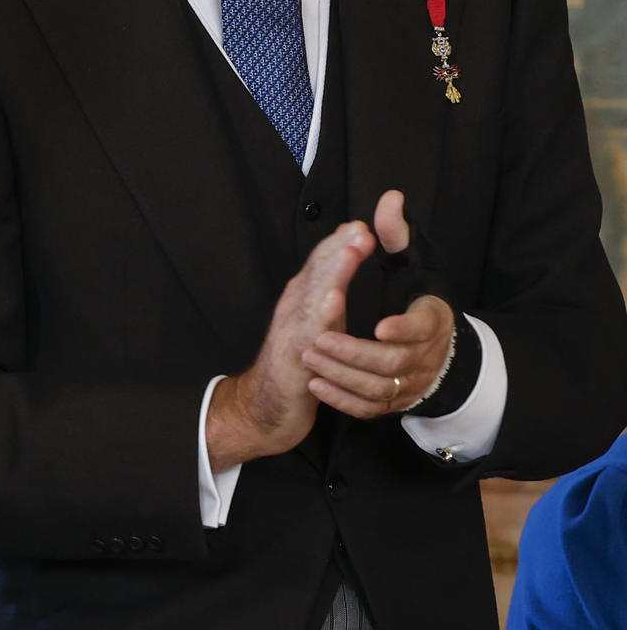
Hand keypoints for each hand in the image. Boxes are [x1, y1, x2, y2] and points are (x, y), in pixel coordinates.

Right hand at [207, 219, 375, 468]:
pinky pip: (310, 333)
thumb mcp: (317, 323)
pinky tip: (333, 301)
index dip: (341, 242)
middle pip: (317, 271)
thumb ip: (330, 292)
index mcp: (303, 299)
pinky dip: (321, 315)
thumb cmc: (298, 363)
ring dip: (333, 272)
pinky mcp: (294, 357)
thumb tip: (347, 261)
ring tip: (351, 252)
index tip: (364, 222)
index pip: (321, 263)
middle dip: (339, 248)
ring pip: (314, 295)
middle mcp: (294, 309)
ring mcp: (292, 331)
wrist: (265, 407)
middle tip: (361, 227)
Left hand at [300, 190, 454, 418]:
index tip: (379, 326)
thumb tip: (390, 198)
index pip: (423, 329)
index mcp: (433, 321)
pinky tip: (316, 384)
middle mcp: (425, 357)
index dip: (403, 330)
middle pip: (392, 364)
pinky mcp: (393, 402)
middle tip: (317, 339)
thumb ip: (398, 235)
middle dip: (353, 352)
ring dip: (341, 375)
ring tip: (309, 356)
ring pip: (377, 389)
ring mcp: (410, 383)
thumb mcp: (412, 264)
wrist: (433, 349)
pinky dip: (343, 400)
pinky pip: (369, 409)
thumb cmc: (416, 299)